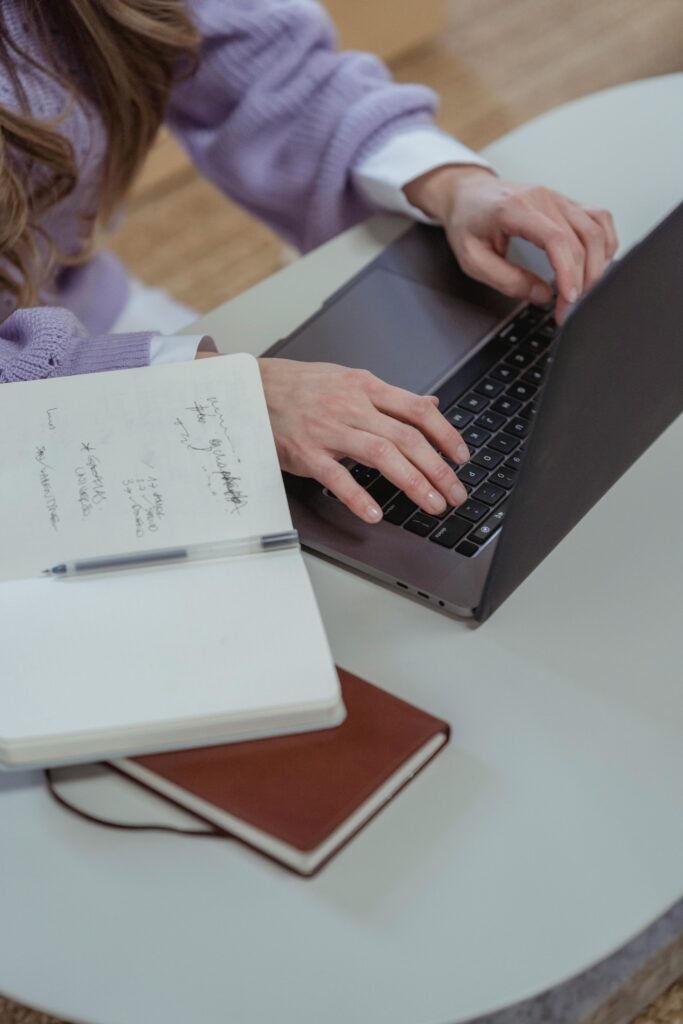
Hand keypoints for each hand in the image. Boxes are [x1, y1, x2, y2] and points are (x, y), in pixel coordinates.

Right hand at [258, 358, 469, 523]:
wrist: (249, 388)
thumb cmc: (299, 387)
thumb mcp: (349, 381)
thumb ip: (390, 398)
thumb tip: (430, 405)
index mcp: (366, 387)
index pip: (418, 410)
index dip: (446, 435)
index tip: (462, 457)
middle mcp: (352, 406)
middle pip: (407, 437)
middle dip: (438, 469)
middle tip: (456, 493)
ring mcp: (329, 429)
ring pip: (382, 455)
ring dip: (413, 482)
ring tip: (432, 504)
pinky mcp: (306, 452)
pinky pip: (337, 477)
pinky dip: (358, 496)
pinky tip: (375, 513)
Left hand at [404, 166, 617, 322]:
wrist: (467, 193)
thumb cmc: (467, 222)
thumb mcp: (473, 260)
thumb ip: (507, 280)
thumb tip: (543, 296)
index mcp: (515, 209)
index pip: (556, 240)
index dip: (568, 272)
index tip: (569, 299)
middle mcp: (542, 199)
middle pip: (583, 238)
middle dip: (583, 280)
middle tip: (570, 309)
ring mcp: (558, 198)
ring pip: (597, 229)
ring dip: (598, 265)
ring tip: (584, 292)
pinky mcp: (567, 203)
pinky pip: (599, 220)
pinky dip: (605, 245)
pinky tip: (596, 265)